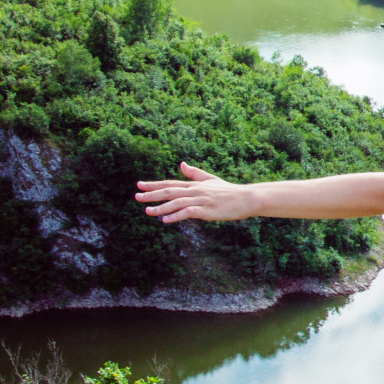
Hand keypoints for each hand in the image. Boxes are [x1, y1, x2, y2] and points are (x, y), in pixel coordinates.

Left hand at [136, 162, 256, 222]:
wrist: (247, 198)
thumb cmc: (229, 191)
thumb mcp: (211, 180)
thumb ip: (195, 173)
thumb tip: (182, 164)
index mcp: (195, 184)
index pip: (170, 183)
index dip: (154, 184)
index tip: (139, 185)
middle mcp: (195, 190)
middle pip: (169, 191)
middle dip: (152, 194)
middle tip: (137, 196)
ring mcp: (201, 200)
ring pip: (176, 202)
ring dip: (160, 207)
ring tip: (147, 211)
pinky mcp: (207, 210)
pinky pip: (187, 212)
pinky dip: (175, 215)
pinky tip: (165, 220)